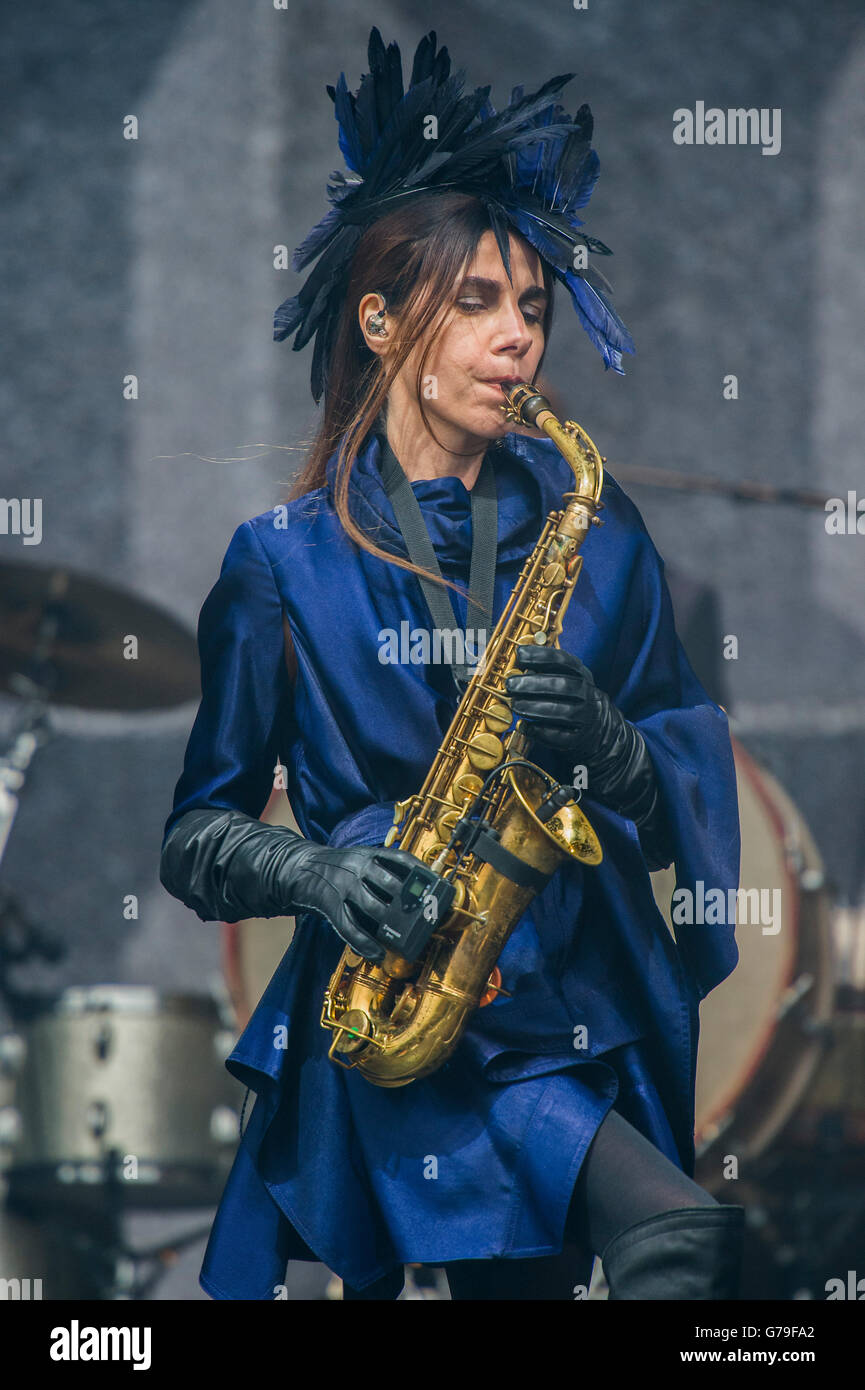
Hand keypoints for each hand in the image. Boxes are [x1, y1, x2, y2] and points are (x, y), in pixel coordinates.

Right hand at [286, 843, 444, 964]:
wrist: (299, 868)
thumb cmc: (338, 867)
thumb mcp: (360, 858)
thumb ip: (383, 870)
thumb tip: (414, 891)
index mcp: (368, 854)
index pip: (400, 859)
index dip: (421, 871)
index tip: (439, 882)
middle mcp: (357, 868)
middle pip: (391, 884)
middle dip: (410, 902)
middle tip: (427, 916)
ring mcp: (343, 886)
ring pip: (373, 907)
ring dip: (391, 925)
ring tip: (406, 939)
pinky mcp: (330, 905)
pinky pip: (350, 927)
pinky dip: (365, 943)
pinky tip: (378, 954)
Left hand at [504, 644, 603, 752]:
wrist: (602, 731)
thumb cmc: (574, 701)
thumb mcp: (568, 681)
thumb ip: (547, 673)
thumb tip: (515, 666)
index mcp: (582, 675)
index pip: (564, 661)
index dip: (541, 656)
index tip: (520, 654)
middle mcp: (588, 694)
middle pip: (563, 686)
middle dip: (534, 684)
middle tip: (510, 685)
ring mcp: (587, 718)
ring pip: (563, 712)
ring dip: (535, 707)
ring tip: (515, 705)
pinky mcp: (581, 739)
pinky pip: (561, 737)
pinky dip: (541, 732)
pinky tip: (525, 726)